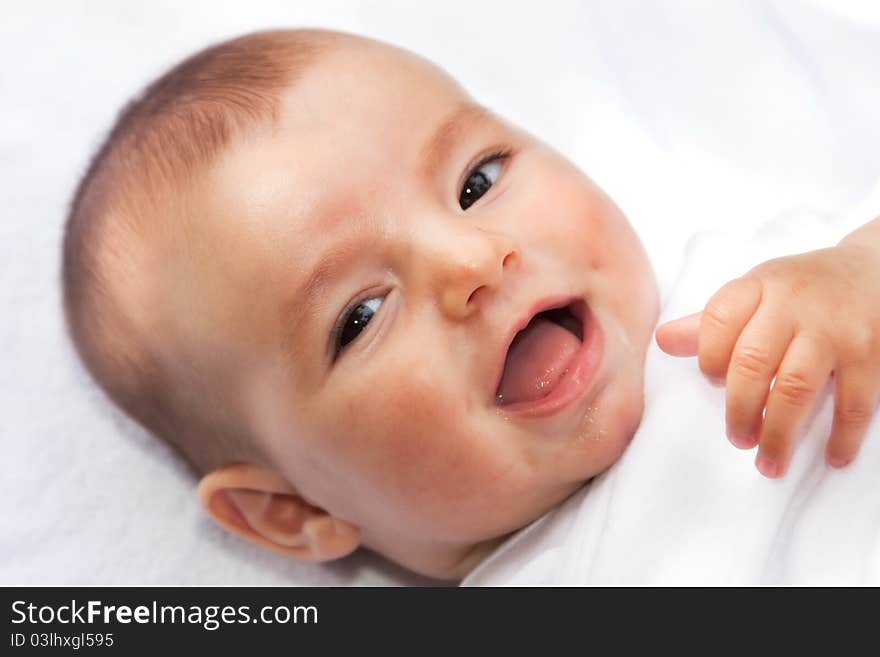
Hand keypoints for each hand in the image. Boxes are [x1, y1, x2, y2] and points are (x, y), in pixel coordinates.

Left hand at [655, 243, 879, 477]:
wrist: (877, 270)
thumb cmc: (802, 290)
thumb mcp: (755, 291)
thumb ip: (711, 322)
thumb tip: (663, 340)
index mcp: (758, 287)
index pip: (717, 320)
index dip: (708, 357)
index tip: (712, 383)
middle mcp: (794, 305)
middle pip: (752, 361)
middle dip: (739, 409)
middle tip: (737, 439)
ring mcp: (834, 329)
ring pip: (796, 387)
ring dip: (779, 432)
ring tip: (768, 462)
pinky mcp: (871, 352)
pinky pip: (854, 401)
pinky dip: (842, 435)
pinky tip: (832, 457)